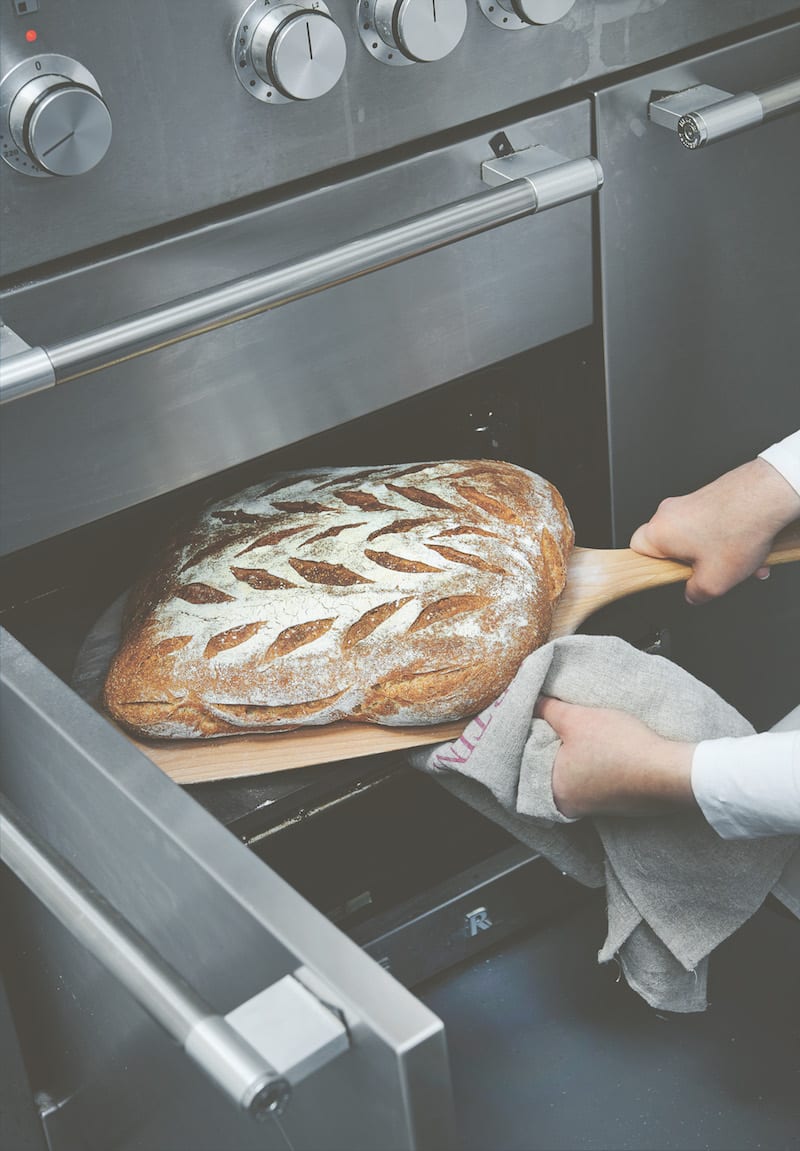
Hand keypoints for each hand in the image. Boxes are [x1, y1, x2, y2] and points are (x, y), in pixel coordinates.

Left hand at [534, 696, 694, 818]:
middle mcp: (571, 806)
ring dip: (578, 756)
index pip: (530, 763)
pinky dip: (596, 766)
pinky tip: (605, 749)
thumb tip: (533, 701)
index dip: (535, 739)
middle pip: (553, 769)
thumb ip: (549, 709)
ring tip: (585, 734)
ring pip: (575, 775)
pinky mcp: (617, 804)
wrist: (669, 771)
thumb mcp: (578, 718)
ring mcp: (595, 808)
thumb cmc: (622, 748)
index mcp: (554, 791)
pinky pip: (596, 782)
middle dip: (557, 747)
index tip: (542, 722)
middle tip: (562, 724)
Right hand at [629, 458, 799, 603]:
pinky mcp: (710, 496)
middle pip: (672, 547)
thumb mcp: (713, 582)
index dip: (653, 570)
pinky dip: (728, 539)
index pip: (637, 554)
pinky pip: (712, 526)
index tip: (669, 578)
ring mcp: (690, 501)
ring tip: (740, 562)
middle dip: (696, 564)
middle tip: (712, 573)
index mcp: (658, 531)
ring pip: (697, 538)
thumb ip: (695, 594)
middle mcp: (670, 512)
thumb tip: (693, 594)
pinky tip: (748, 548)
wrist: (767, 495)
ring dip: (718, 554)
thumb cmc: (738, 528)